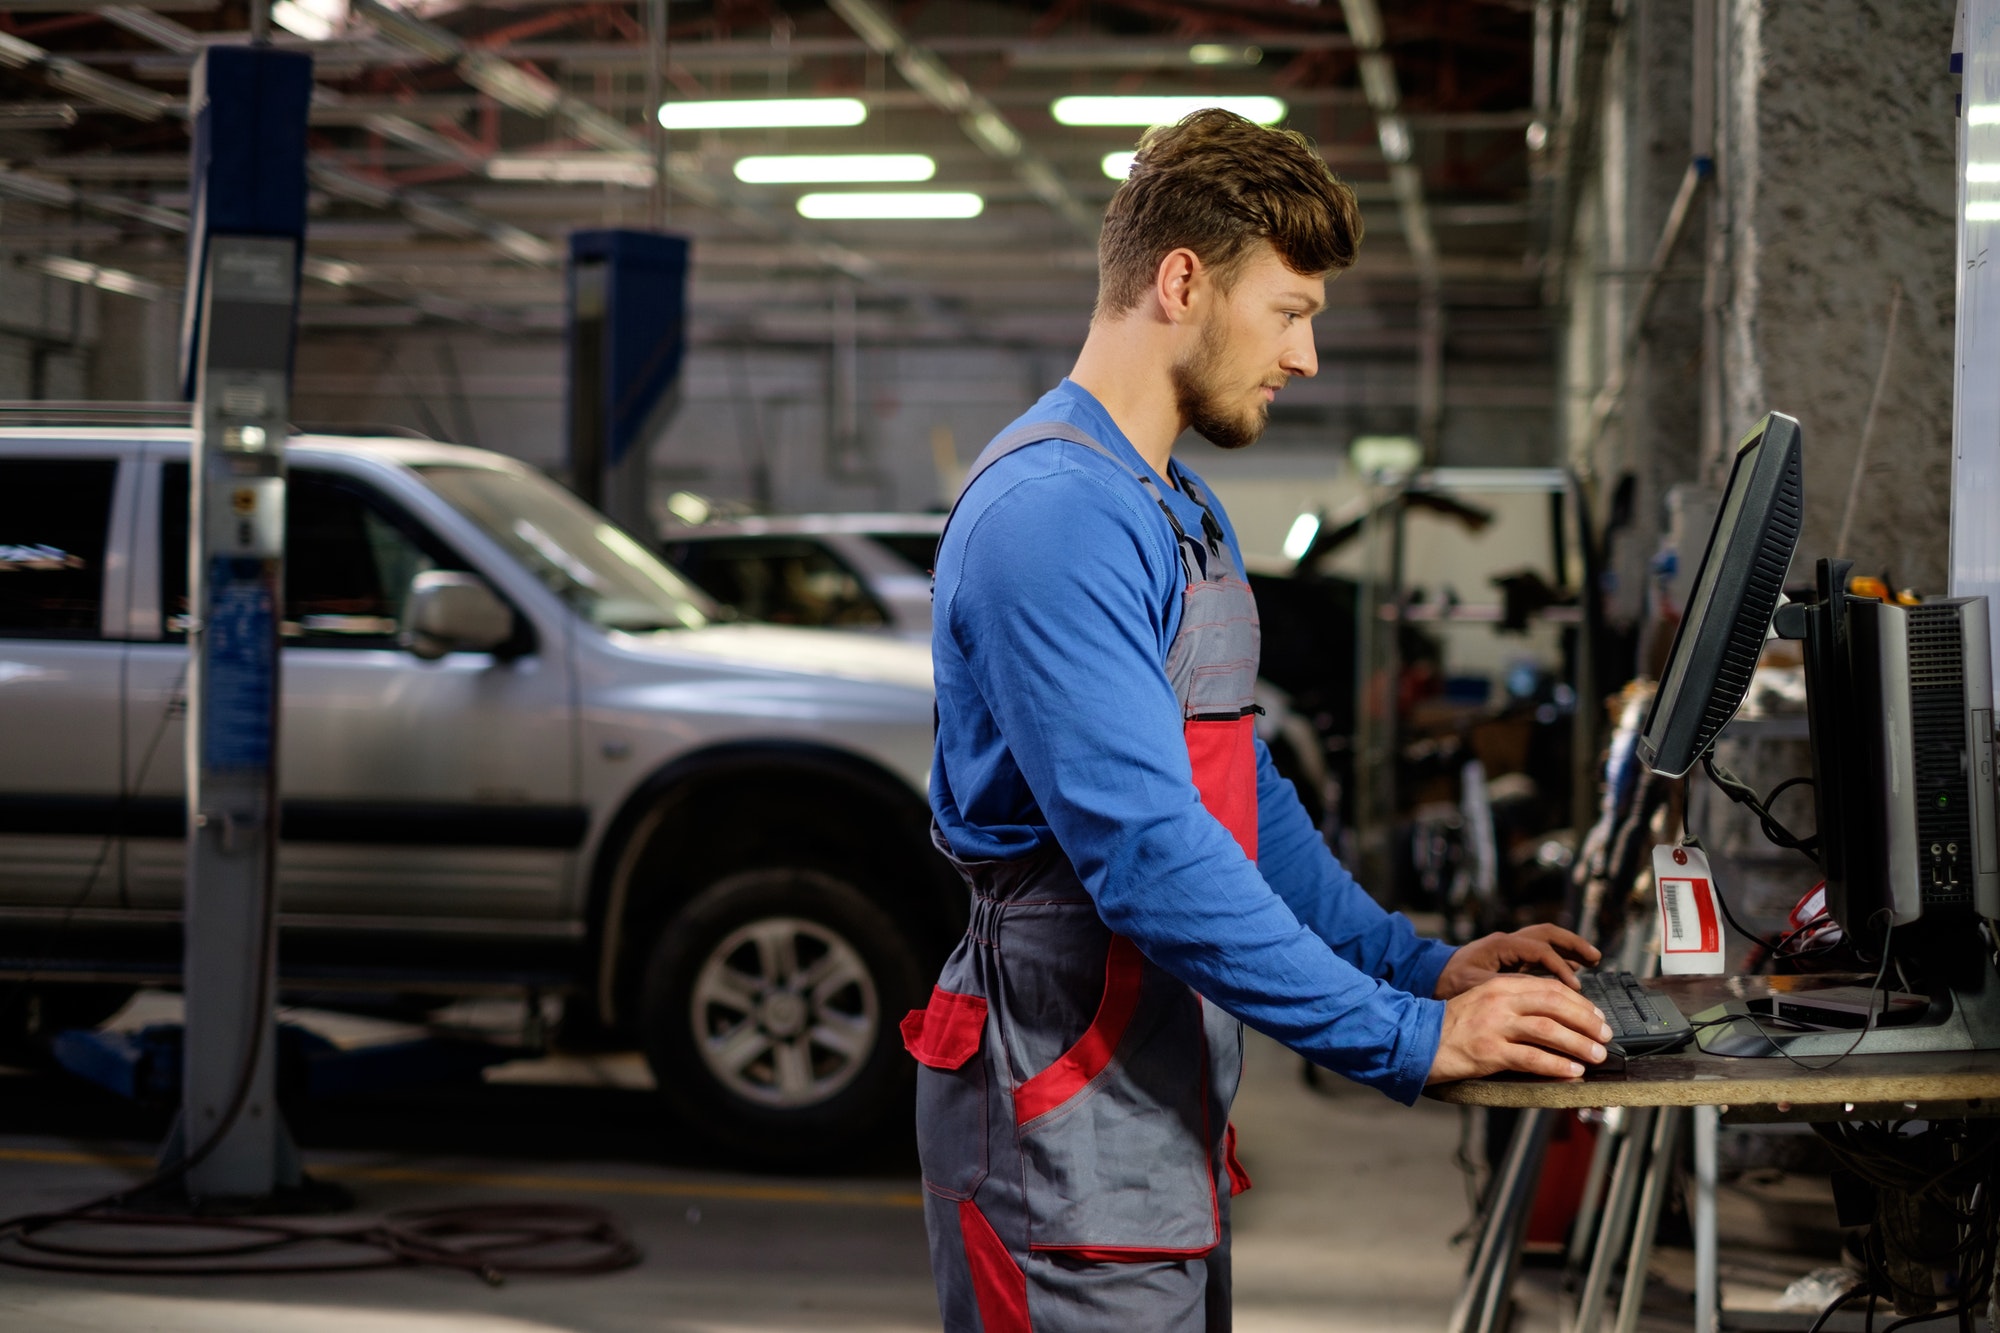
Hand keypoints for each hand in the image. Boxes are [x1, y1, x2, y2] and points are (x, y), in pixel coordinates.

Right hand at [1426, 974, 1614, 1083]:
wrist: (1415, 1039)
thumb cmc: (1451, 1025)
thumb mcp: (1482, 1001)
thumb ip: (1513, 1003)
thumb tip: (1552, 1016)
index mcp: (1500, 986)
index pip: (1550, 988)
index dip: (1579, 1002)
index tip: (1596, 1016)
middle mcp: (1500, 1001)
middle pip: (1555, 1005)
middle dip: (1586, 1021)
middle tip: (1604, 1036)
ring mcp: (1495, 1026)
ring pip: (1548, 1030)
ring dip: (1578, 1044)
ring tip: (1596, 1055)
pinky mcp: (1489, 1052)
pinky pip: (1531, 1058)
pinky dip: (1556, 1065)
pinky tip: (1572, 1072)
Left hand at [1434, 923, 1600, 999]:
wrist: (1429, 975)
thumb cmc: (1449, 982)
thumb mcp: (1475, 985)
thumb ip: (1505, 986)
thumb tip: (1537, 993)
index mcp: (1501, 945)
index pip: (1539, 951)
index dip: (1559, 968)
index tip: (1574, 988)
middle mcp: (1508, 941)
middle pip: (1548, 934)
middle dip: (1573, 944)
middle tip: (1596, 958)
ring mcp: (1510, 947)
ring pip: (1546, 940)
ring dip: (1569, 948)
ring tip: (1592, 960)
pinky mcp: (1510, 956)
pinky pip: (1540, 953)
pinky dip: (1558, 959)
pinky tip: (1571, 973)